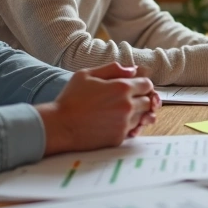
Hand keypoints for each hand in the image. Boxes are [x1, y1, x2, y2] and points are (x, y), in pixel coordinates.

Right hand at [36, 63, 158, 155]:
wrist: (60, 126)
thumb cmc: (70, 98)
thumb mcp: (87, 74)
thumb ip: (112, 68)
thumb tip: (132, 70)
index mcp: (122, 88)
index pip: (147, 85)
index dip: (141, 85)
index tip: (133, 87)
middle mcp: (127, 106)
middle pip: (148, 101)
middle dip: (140, 99)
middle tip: (125, 100)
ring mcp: (125, 123)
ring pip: (142, 117)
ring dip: (135, 113)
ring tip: (118, 111)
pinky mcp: (119, 138)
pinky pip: (132, 130)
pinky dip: (127, 126)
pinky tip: (113, 122)